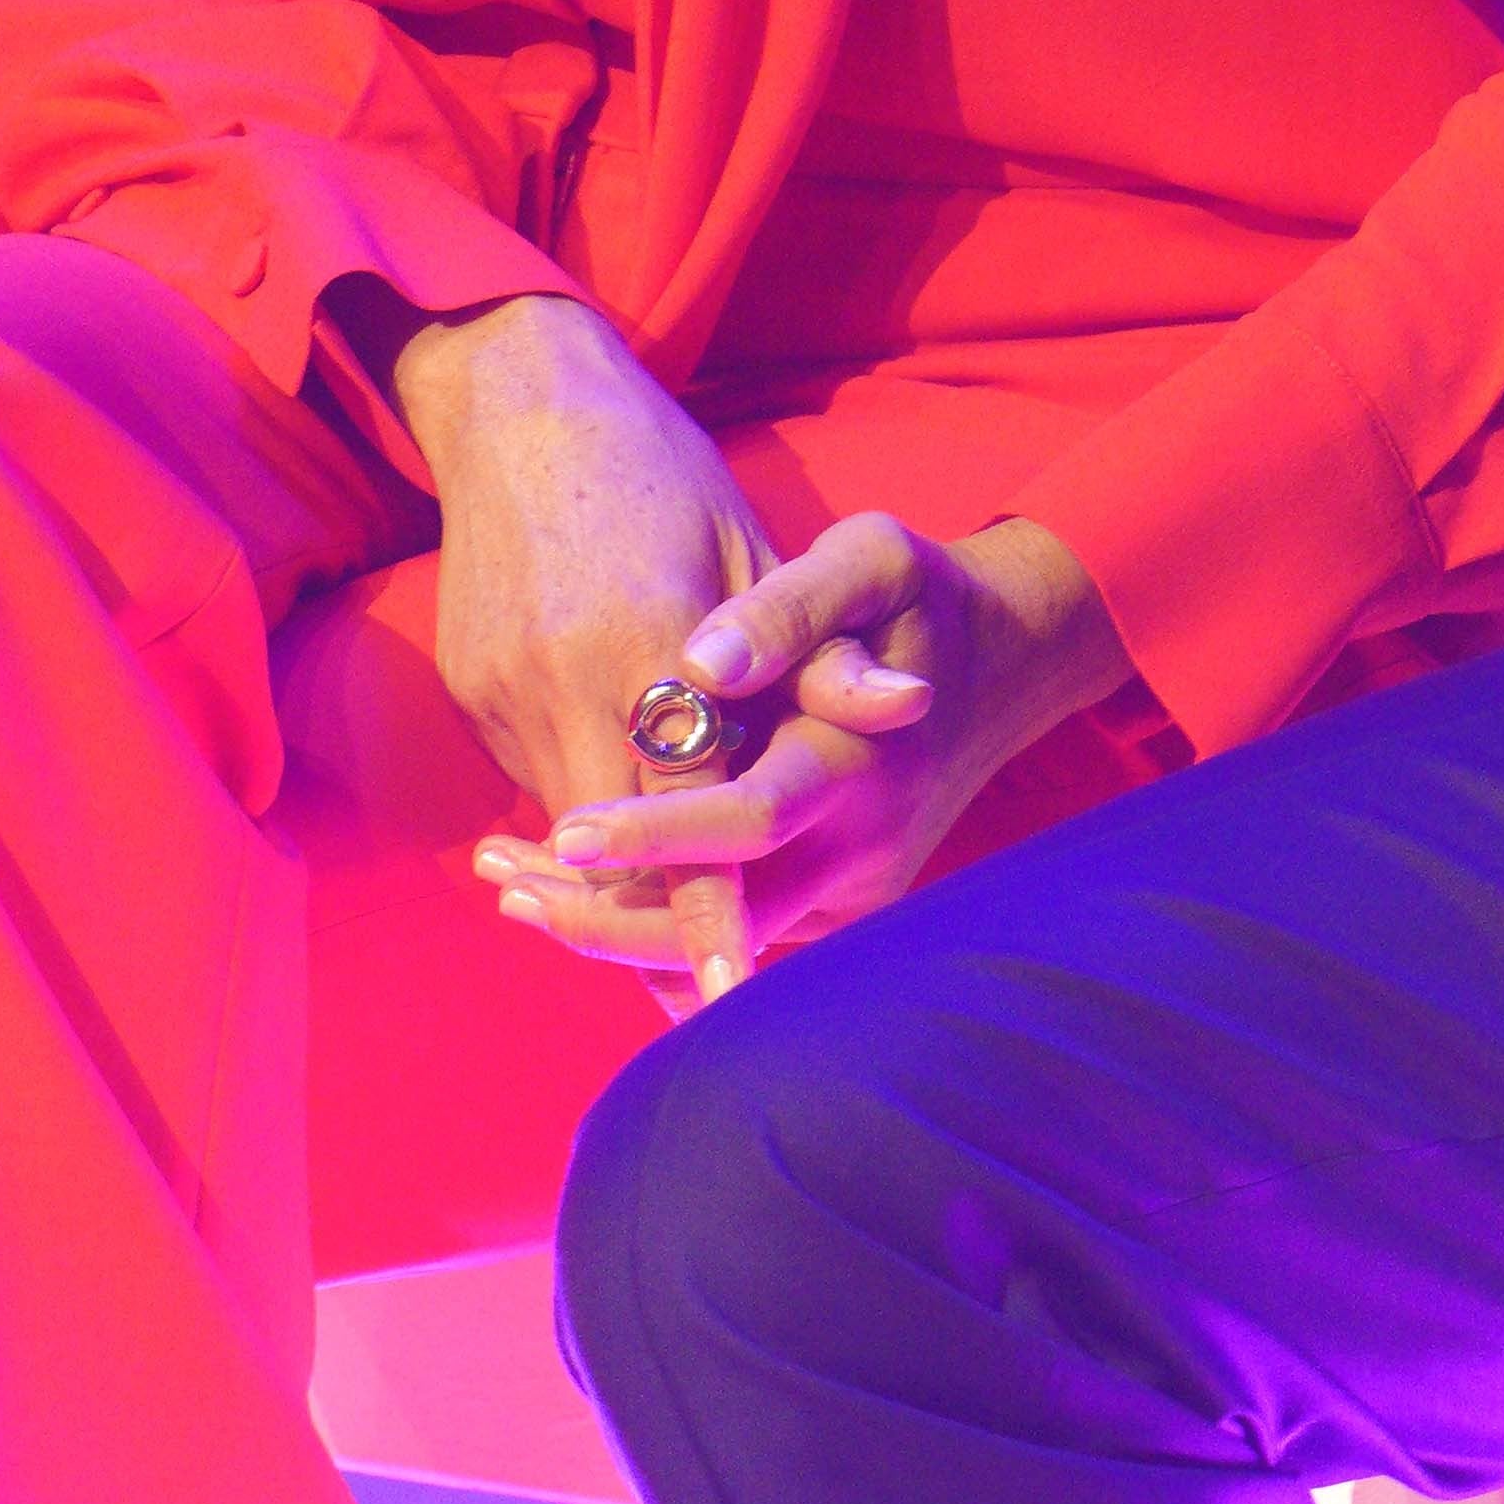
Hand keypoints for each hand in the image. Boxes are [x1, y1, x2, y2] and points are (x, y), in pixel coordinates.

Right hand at [393, 292, 774, 999]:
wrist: (519, 408)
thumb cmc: (663, 474)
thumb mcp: (756, 547)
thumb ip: (819, 652)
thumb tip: (911, 710)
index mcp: (651, 645)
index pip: (686, 809)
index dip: (710, 907)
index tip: (732, 992)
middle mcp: (565, 683)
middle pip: (613, 849)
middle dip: (659, 918)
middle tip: (709, 990)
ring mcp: (504, 692)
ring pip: (566, 825)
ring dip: (618, 871)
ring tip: (669, 926)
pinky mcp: (470, 691)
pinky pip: (534, 777)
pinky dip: (583, 806)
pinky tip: (618, 811)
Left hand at [489, 511, 1129, 971]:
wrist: (1003, 660)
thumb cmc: (918, 598)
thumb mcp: (870, 562)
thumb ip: (789, 609)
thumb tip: (702, 661)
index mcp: (860, 761)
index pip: (747, 821)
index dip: (652, 836)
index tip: (558, 835)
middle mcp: (860, 849)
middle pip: (719, 923)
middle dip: (600, 916)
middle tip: (501, 881)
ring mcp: (852, 890)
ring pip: (718, 942)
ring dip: (611, 925)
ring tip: (509, 886)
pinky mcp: (837, 903)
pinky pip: (736, 928)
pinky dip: (654, 918)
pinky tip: (573, 886)